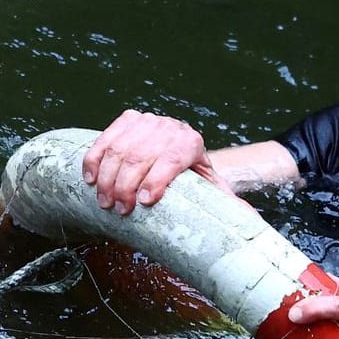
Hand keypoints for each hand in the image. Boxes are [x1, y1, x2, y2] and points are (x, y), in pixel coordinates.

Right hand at [82, 109, 231, 214]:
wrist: (180, 153)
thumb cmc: (194, 179)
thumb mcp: (212, 191)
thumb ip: (228, 205)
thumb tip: (248, 219)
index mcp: (192, 142)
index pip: (172, 158)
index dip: (157, 180)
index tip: (145, 203)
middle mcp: (170, 127)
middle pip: (142, 155)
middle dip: (126, 185)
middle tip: (119, 210)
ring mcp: (147, 121)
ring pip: (121, 148)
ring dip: (107, 177)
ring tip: (104, 202)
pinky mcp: (128, 119)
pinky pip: (106, 138)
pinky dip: (94, 159)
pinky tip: (90, 180)